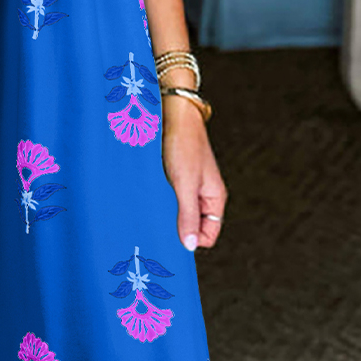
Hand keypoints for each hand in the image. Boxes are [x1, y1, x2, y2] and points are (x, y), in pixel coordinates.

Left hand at [161, 95, 226, 250]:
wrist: (173, 113)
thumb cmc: (183, 146)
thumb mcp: (185, 184)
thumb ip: (188, 215)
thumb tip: (189, 247)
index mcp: (214, 198)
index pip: (208, 236)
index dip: (191, 240)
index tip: (170, 237)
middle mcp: (203, 195)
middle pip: (193, 226)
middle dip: (176, 229)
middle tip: (155, 226)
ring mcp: (189, 186)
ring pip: (178, 213)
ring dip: (165, 214)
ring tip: (150, 210)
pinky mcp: (175, 177)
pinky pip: (169, 199)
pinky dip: (159, 201)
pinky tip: (146, 198)